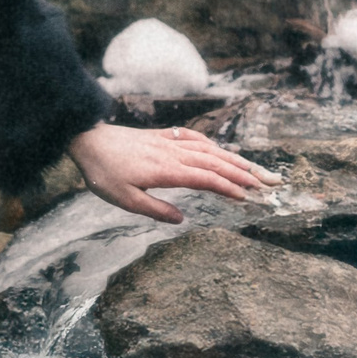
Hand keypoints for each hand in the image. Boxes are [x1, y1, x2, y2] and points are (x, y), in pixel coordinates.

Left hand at [64, 122, 283, 224]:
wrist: (87, 140)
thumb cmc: (103, 173)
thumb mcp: (124, 200)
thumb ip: (155, 209)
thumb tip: (182, 219)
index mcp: (166, 170)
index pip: (206, 179)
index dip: (229, 187)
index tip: (248, 197)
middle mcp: (173, 154)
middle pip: (215, 162)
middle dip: (244, 173)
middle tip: (269, 183)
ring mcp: (168, 143)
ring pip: (209, 149)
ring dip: (233, 159)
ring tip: (254, 168)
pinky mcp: (161, 137)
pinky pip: (193, 138)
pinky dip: (211, 144)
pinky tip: (218, 149)